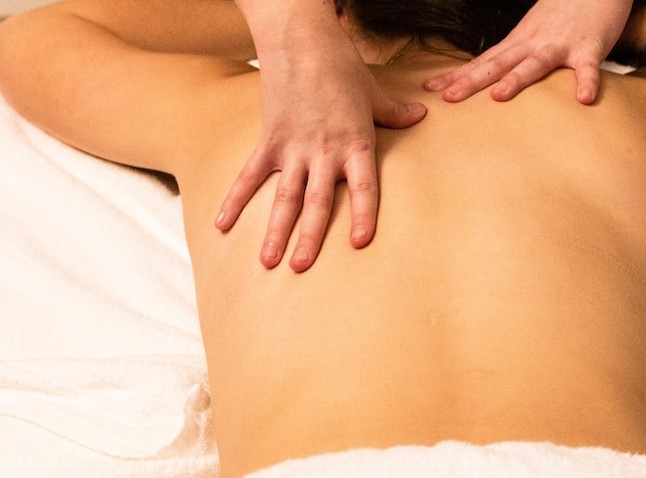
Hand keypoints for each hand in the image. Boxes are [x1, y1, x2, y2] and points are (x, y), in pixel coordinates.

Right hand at [216, 7, 425, 272]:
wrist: (301, 39)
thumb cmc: (341, 66)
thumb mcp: (374, 93)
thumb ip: (395, 113)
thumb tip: (420, 116)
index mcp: (355, 143)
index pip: (364, 187)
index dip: (362, 215)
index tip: (358, 243)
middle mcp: (324, 151)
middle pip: (317, 201)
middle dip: (309, 237)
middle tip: (301, 268)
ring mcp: (293, 148)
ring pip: (283, 196)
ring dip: (275, 230)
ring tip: (268, 261)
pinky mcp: (268, 140)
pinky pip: (249, 175)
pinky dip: (235, 199)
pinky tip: (222, 224)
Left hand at [424, 0, 632, 104]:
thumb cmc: (562, 14)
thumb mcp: (530, 33)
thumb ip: (512, 56)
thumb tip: (488, 82)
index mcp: (517, 42)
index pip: (482, 62)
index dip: (457, 76)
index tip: (431, 90)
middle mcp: (533, 43)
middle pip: (498, 64)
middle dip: (472, 81)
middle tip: (449, 98)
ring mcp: (560, 44)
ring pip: (535, 63)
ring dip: (517, 79)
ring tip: (499, 97)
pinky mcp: (589, 48)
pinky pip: (587, 68)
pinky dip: (586, 82)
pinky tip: (583, 99)